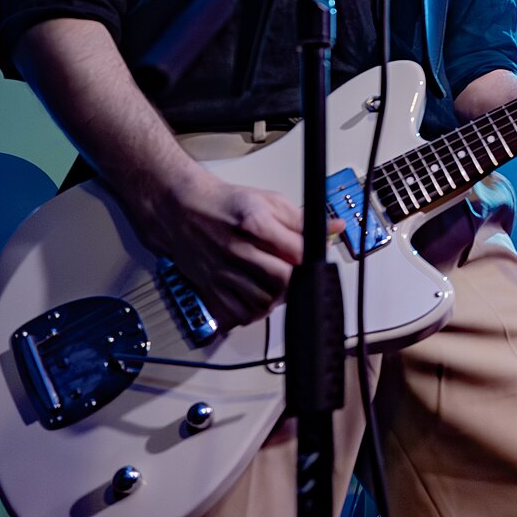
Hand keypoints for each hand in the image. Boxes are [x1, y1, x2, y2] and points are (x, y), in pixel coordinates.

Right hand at [127, 166, 322, 327]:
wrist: (183, 210)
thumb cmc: (225, 205)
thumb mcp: (269, 201)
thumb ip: (302, 219)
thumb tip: (333, 226)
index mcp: (253, 223)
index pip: (297, 252)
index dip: (313, 257)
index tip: (314, 257)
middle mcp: (236, 250)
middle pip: (281, 280)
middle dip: (297, 280)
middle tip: (299, 274)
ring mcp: (221, 272)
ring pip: (262, 302)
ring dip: (278, 298)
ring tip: (280, 285)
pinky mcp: (211, 289)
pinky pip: (239, 314)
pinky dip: (255, 312)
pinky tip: (259, 297)